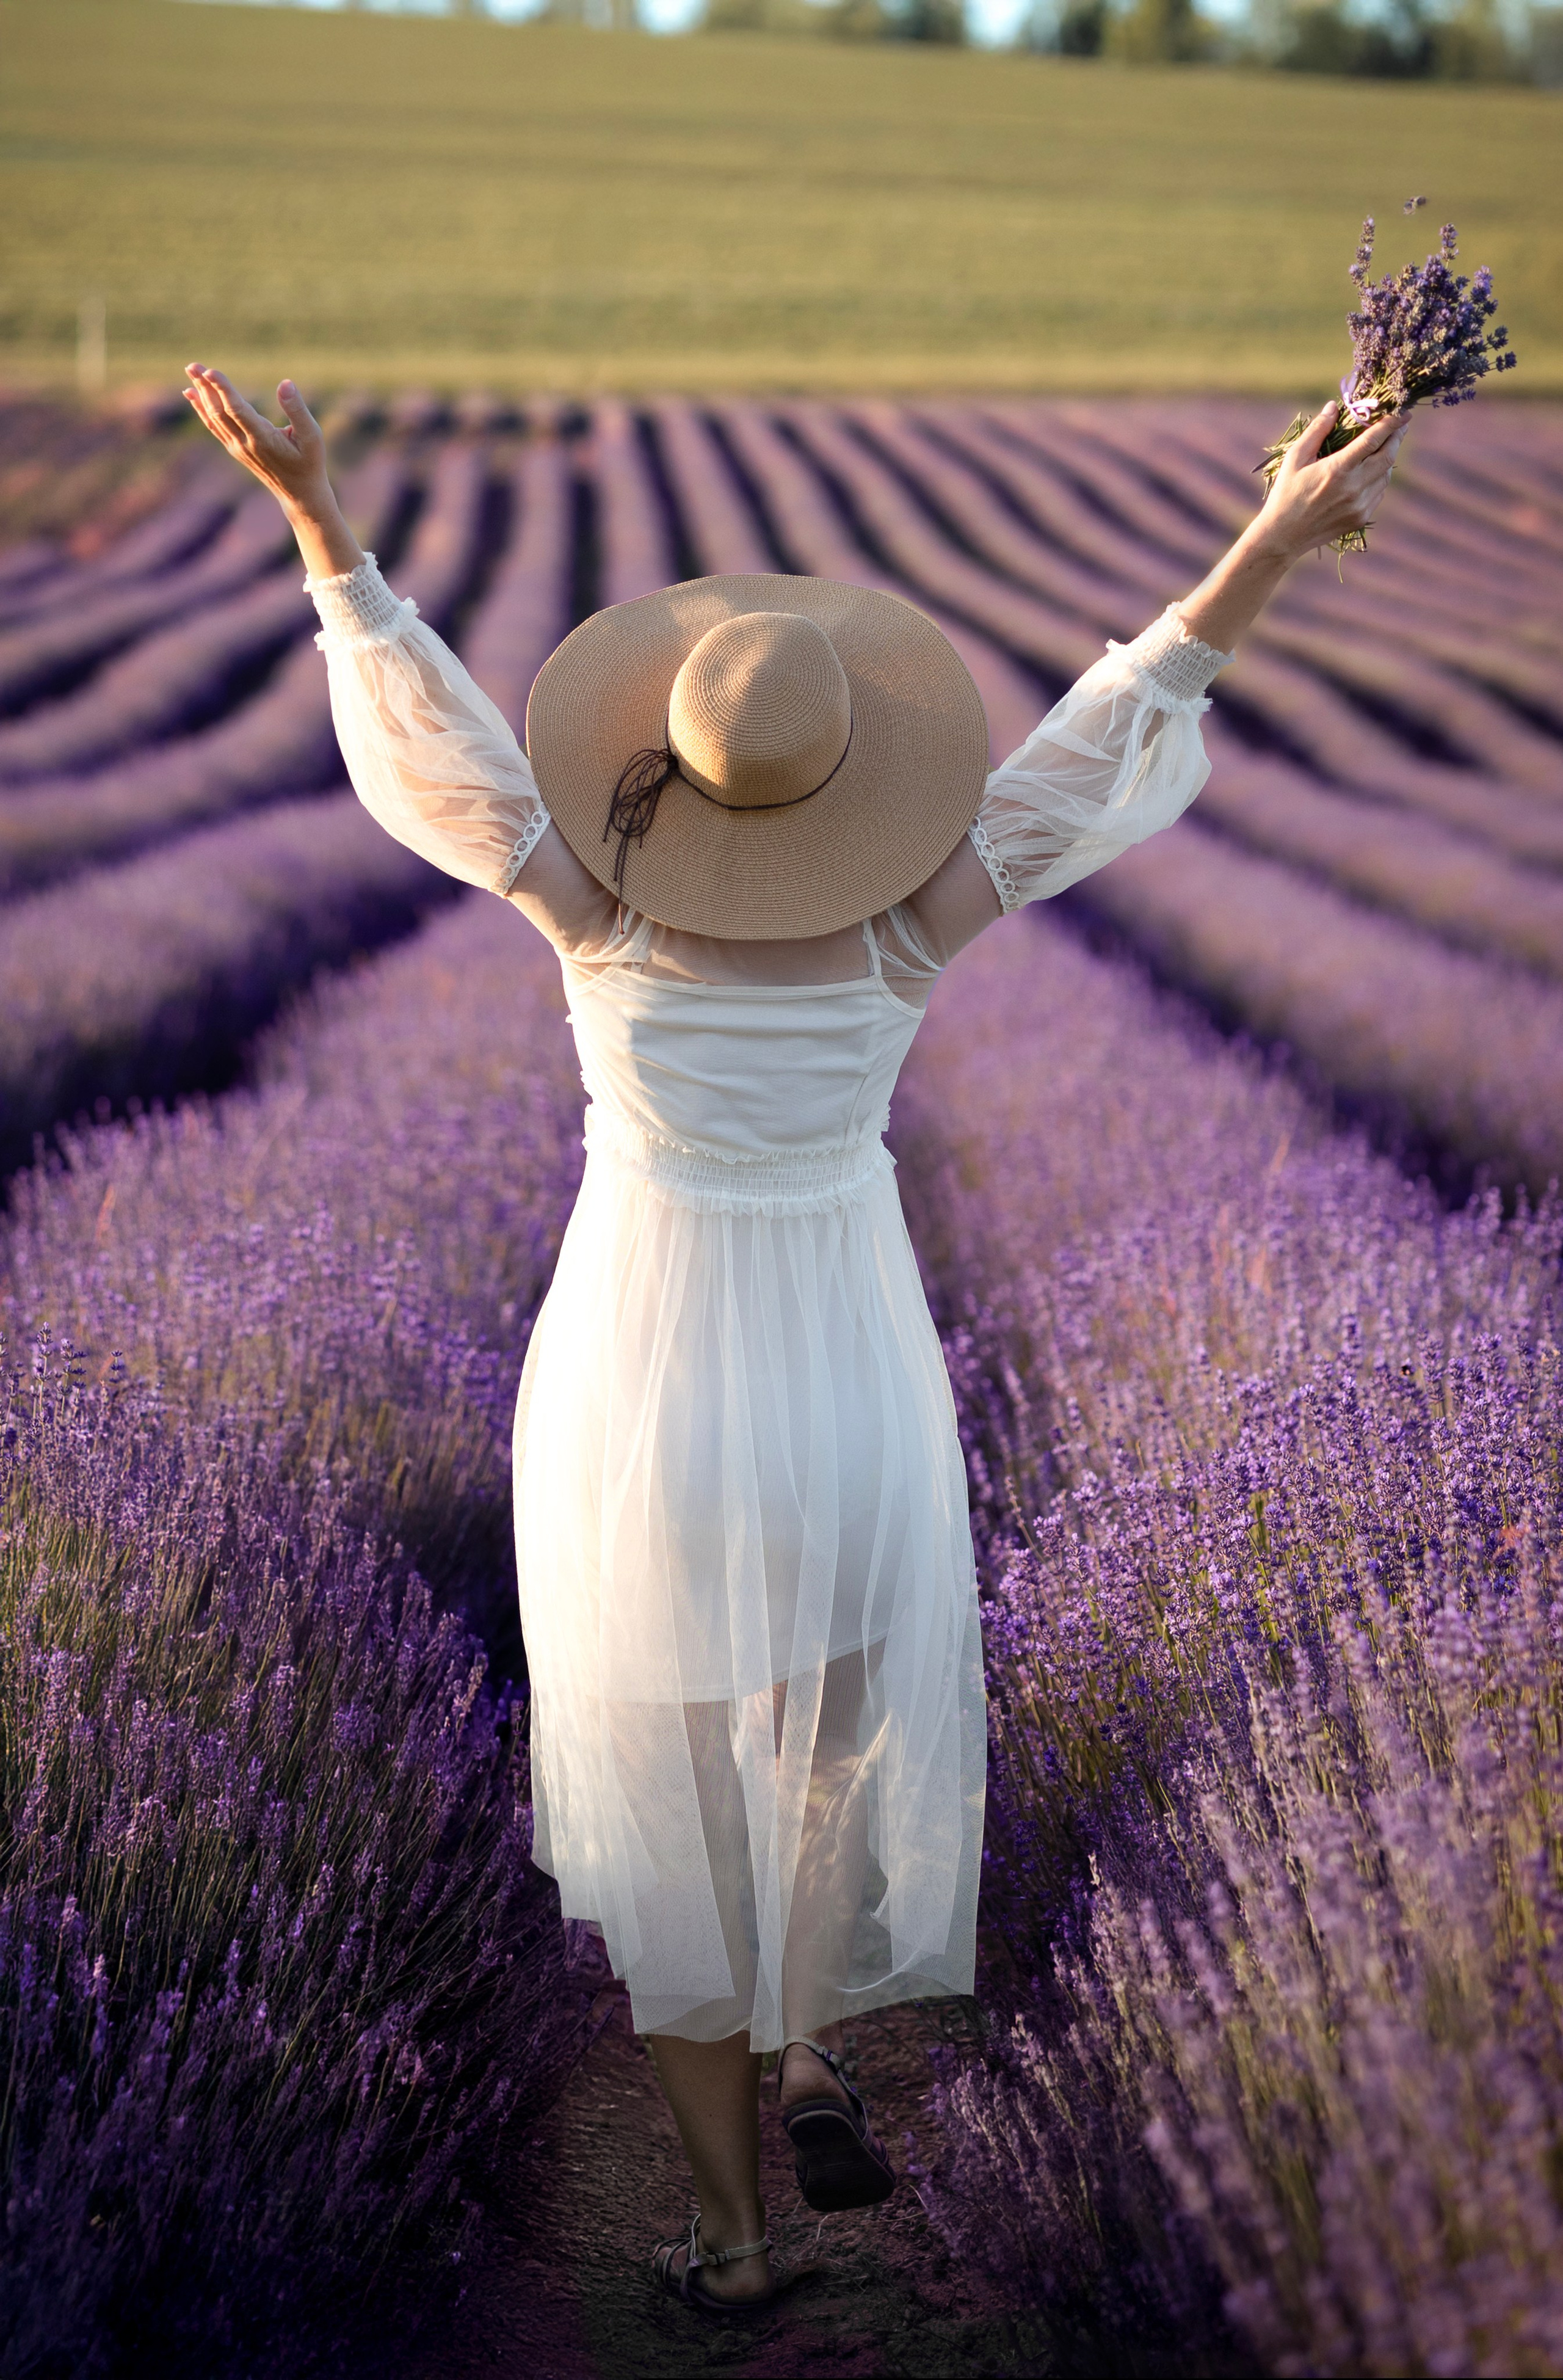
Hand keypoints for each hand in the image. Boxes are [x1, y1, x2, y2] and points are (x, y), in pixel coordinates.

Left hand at [182, 365, 362, 578]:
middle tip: (193, 365)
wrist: (299, 495)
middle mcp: (245, 444)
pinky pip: (214, 426)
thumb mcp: (312, 437)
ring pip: (213, 418)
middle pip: (219, 411)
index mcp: (263, 439)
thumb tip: (285, 383)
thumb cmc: (309, 463)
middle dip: (205, 387)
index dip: (223, 389)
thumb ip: (298, 410)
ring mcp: (237, 448)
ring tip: (191, 370)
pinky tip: (191, 394)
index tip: (210, 371)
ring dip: (201, 394)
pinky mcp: (235, 449)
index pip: (237, 410)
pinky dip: (201, 409)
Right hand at [1254, 398, 1410, 561]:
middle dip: (1396, 438)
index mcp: (1337, 469)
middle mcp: (1353, 488)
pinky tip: (1371, 471)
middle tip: (1400, 425)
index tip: (1401, 413)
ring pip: (1385, 476)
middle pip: (1387, 457)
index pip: (1373, 440)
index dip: (1390, 423)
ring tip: (1384, 446)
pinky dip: (1379, 478)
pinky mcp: (1360, 518)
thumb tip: (1334, 406)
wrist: (1283, 536)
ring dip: (1388, 458)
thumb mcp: (1295, 458)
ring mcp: (1359, 505)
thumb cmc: (1286, 494)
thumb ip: (1317, 430)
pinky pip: (1378, 493)